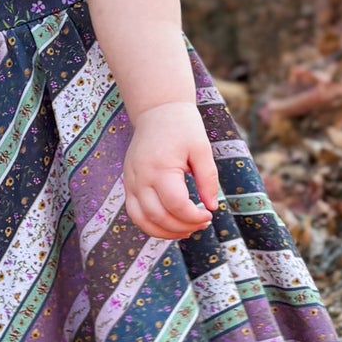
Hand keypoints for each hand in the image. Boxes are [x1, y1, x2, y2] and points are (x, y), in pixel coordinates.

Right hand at [122, 102, 218, 238]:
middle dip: (182, 227)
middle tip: (202, 223)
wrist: (157, 110)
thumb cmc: (183, 126)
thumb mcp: (201, 148)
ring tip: (186, 230)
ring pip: (142, 220)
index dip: (194, 217)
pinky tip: (170, 224)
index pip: (176, 205)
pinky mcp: (128, 183)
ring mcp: (130, 181)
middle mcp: (140, 177)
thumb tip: (212, 207)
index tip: (209, 215)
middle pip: (158, 216)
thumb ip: (208, 179)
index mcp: (160, 168)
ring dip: (164, 232)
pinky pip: (135, 212)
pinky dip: (150, 224)